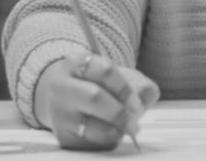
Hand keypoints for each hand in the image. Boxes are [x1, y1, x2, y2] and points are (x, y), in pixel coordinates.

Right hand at [35, 51, 160, 150]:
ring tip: (126, 126)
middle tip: (133, 115)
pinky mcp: (63, 136)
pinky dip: (108, 139)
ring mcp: (60, 112)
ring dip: (116, 128)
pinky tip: (113, 132)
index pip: (105, 71)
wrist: (60, 97)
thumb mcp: (114, 74)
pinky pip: (91, 142)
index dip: (125, 89)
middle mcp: (62, 86)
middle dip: (120, 110)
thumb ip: (137, 83)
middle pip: (95, 97)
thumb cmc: (94, 84)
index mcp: (76, 63)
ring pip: (91, 124)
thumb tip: (144, 98)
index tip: (136, 101)